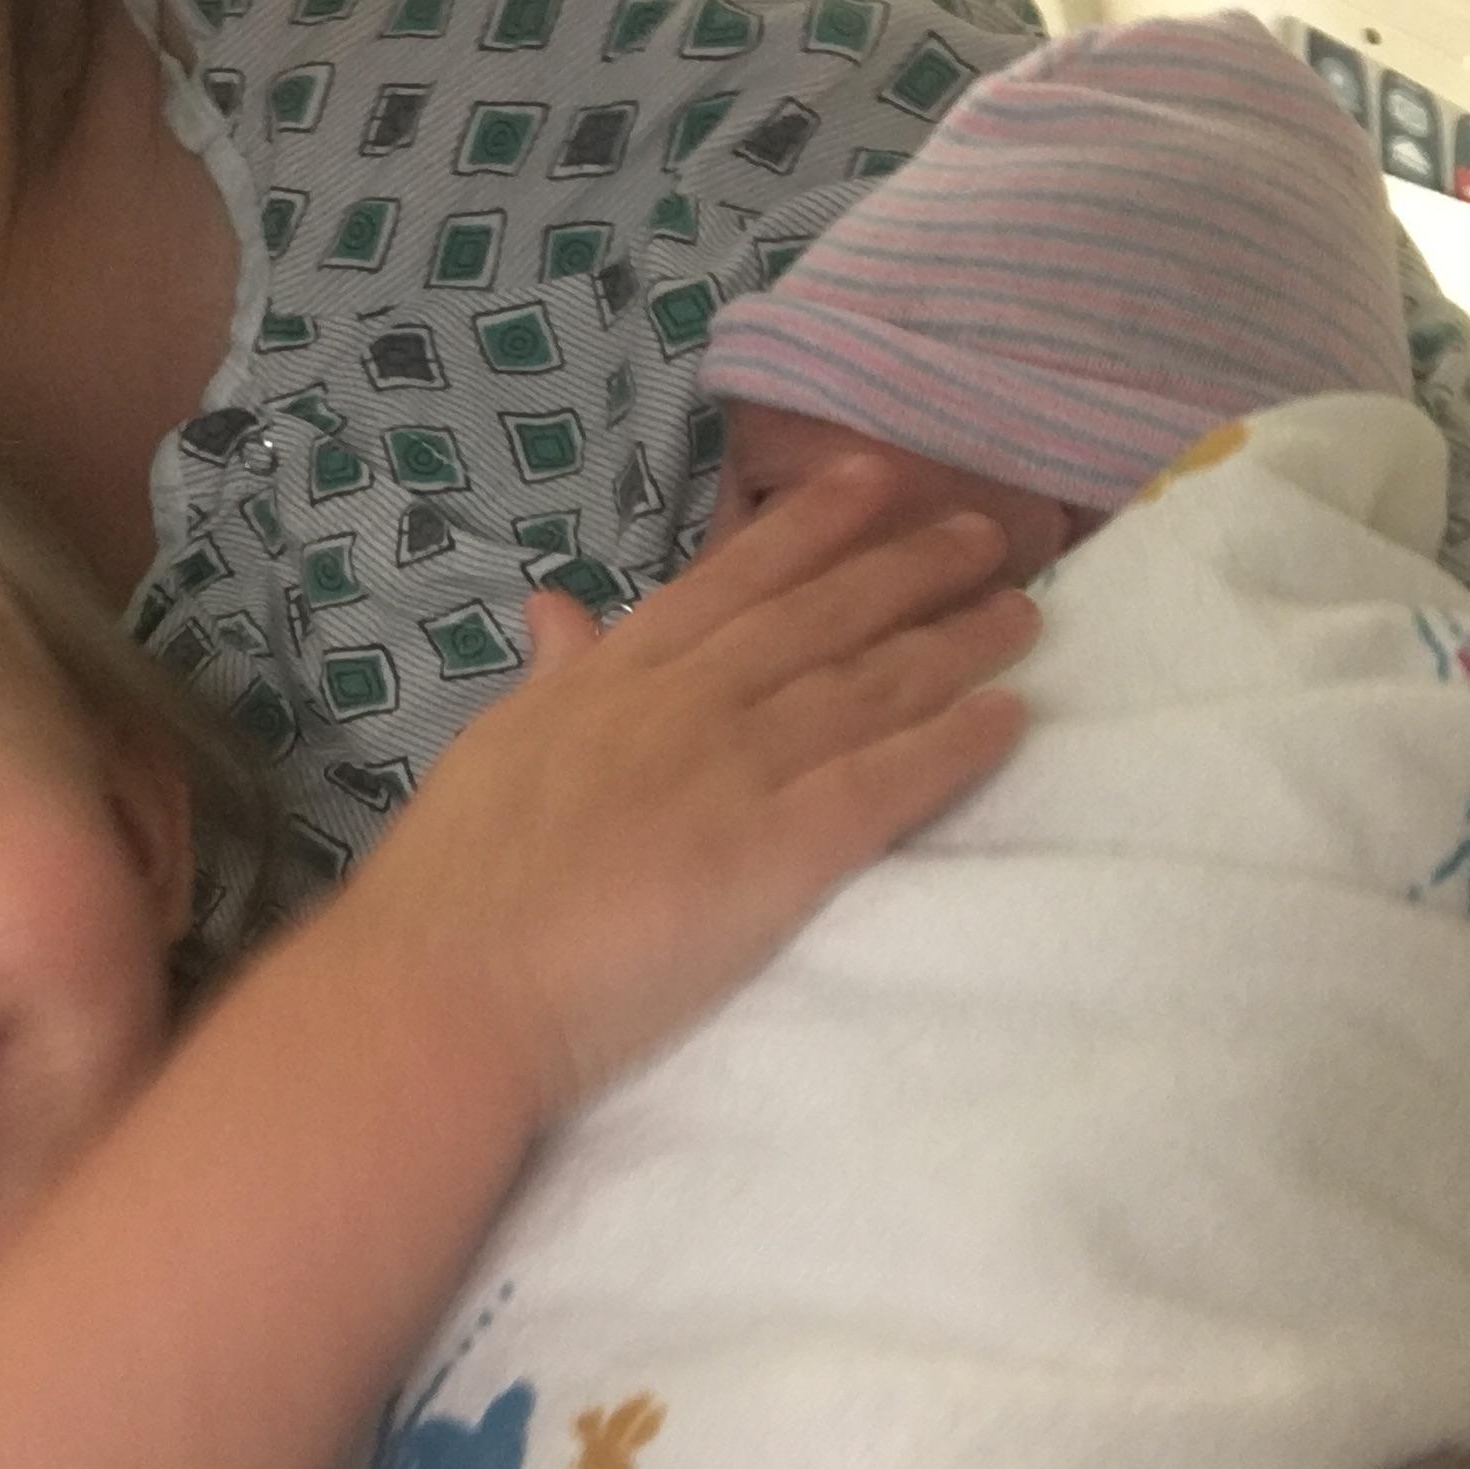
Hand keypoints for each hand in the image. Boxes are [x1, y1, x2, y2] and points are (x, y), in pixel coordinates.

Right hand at [326, 455, 1039, 1121]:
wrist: (446, 987)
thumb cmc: (453, 888)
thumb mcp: (493, 746)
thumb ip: (549, 676)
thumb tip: (558, 606)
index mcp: (611, 678)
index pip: (728, 581)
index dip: (811, 528)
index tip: (875, 481)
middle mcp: (684, 703)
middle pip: (819, 619)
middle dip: (908, 569)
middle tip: (989, 533)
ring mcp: (731, 771)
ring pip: (865, 688)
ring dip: (953, 645)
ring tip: (1023, 614)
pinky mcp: (774, 854)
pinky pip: (883, 786)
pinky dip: (951, 746)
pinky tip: (1008, 718)